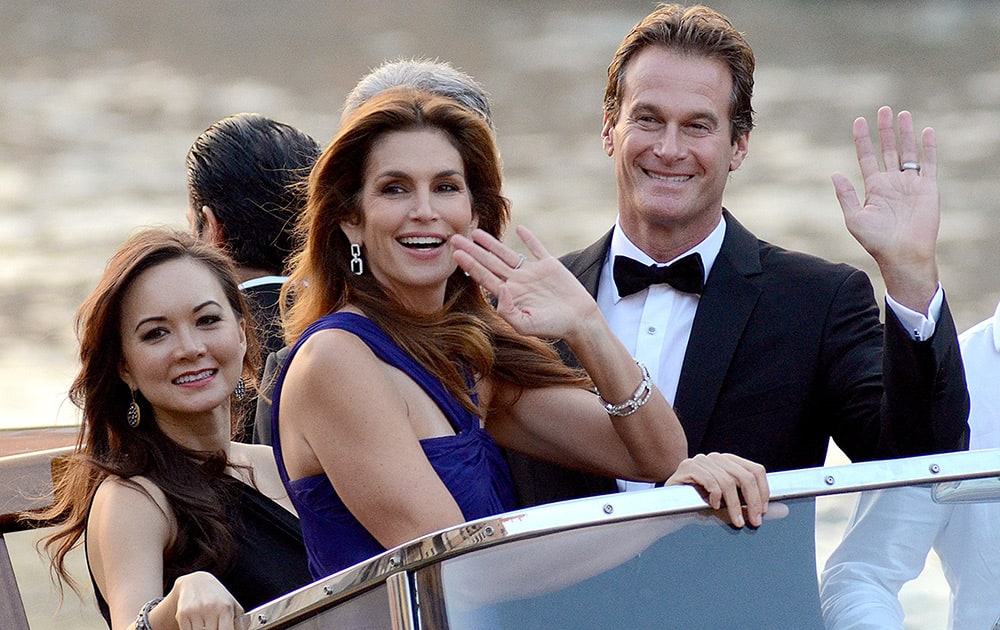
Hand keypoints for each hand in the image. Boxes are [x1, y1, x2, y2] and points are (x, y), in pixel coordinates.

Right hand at [170, 571, 243, 629]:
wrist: (196, 582)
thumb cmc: (218, 597)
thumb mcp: (233, 605)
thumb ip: (239, 622)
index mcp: (226, 608)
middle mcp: (211, 608)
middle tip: (213, 625)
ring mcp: (196, 611)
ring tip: (205, 624)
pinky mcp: (182, 614)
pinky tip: (195, 623)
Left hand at [451, 225, 598, 339]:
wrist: (579, 321)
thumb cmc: (552, 327)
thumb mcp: (526, 325)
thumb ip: (508, 311)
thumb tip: (500, 290)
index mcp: (510, 295)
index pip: (485, 277)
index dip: (470, 264)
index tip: (456, 253)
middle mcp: (517, 282)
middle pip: (490, 263)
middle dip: (472, 251)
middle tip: (455, 238)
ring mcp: (532, 273)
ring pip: (508, 254)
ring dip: (492, 243)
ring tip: (476, 233)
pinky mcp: (549, 266)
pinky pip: (537, 248)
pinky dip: (529, 238)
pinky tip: (519, 228)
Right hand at [663, 452, 769, 527]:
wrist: (668, 507)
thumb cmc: (698, 505)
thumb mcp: (728, 505)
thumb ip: (749, 506)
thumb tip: (781, 511)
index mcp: (729, 462)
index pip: (756, 470)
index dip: (763, 491)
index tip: (763, 511)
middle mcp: (716, 457)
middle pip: (745, 476)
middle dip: (753, 501)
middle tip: (754, 521)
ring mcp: (701, 460)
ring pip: (728, 482)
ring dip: (734, 506)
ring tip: (735, 521)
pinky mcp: (687, 468)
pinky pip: (710, 481)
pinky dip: (715, 497)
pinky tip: (713, 506)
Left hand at [832, 105, 939, 310]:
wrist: (903, 254)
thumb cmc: (877, 241)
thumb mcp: (855, 218)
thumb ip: (845, 195)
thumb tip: (834, 173)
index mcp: (873, 187)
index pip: (866, 157)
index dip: (863, 139)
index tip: (858, 121)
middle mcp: (891, 182)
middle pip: (888, 149)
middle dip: (885, 130)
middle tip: (883, 109)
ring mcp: (910, 184)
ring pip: (907, 152)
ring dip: (905, 133)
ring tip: (902, 113)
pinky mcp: (927, 188)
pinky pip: (928, 163)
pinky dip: (928, 148)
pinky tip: (926, 131)